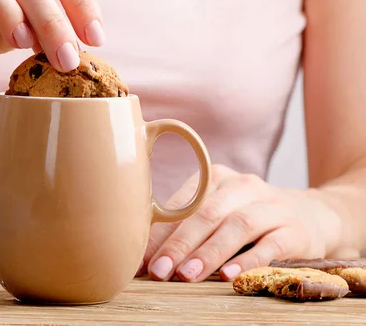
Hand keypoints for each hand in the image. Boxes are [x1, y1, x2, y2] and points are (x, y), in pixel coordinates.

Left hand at [137, 165, 342, 281]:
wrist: (312, 215)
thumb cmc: (247, 217)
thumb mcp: (217, 213)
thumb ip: (185, 228)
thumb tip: (146, 259)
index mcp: (215, 177)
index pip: (182, 206)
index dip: (159, 234)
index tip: (140, 261)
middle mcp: (242, 186)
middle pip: (206, 214)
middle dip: (179, 244)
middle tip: (159, 271)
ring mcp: (271, 206)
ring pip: (236, 226)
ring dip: (209, 252)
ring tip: (187, 274)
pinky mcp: (295, 230)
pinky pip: (270, 245)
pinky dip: (248, 260)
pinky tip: (229, 276)